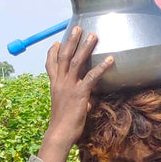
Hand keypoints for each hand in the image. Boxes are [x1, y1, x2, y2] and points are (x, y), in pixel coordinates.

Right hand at [37, 27, 112, 161]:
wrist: (60, 133)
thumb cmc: (65, 123)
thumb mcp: (69, 106)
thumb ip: (80, 97)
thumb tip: (91, 97)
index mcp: (55, 85)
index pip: (51, 65)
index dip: (52, 52)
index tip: (56, 42)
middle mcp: (60, 82)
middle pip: (64, 56)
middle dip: (71, 41)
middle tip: (78, 28)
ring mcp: (69, 86)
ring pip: (77, 61)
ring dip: (85, 47)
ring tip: (93, 35)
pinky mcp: (80, 93)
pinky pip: (92, 76)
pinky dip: (101, 67)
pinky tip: (110, 59)